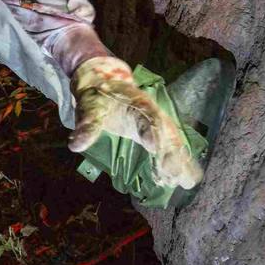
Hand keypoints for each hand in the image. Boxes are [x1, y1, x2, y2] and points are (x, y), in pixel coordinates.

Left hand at [68, 56, 202, 188]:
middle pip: (166, 131)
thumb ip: (87, 125)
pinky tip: (184, 181)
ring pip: (172, 141)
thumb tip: (75, 145)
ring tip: (188, 182)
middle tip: (175, 174)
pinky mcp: (153, 133)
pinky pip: (169, 148)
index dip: (152, 131)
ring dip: (180, 160)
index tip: (154, 148)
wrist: (103, 82)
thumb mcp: (89, 106)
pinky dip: (176, 162)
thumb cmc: (97, 94)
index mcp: (137, 102)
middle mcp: (151, 112)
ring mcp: (155, 123)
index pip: (147, 115)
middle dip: (171, 152)